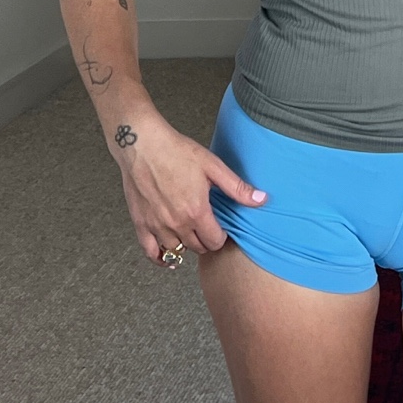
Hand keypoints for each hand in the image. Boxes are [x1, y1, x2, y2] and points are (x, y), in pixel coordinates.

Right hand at [111, 108, 266, 267]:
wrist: (142, 144)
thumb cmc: (177, 151)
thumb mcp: (212, 165)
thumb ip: (237, 187)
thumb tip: (261, 200)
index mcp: (196, 211)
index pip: (215, 241)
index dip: (222, 236)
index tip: (222, 226)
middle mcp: (177, 224)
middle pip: (197, 247)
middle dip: (206, 240)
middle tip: (208, 226)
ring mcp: (157, 226)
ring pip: (177, 250)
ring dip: (186, 244)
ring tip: (191, 232)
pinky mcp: (140, 224)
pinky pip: (151, 252)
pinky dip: (161, 258)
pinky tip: (167, 256)